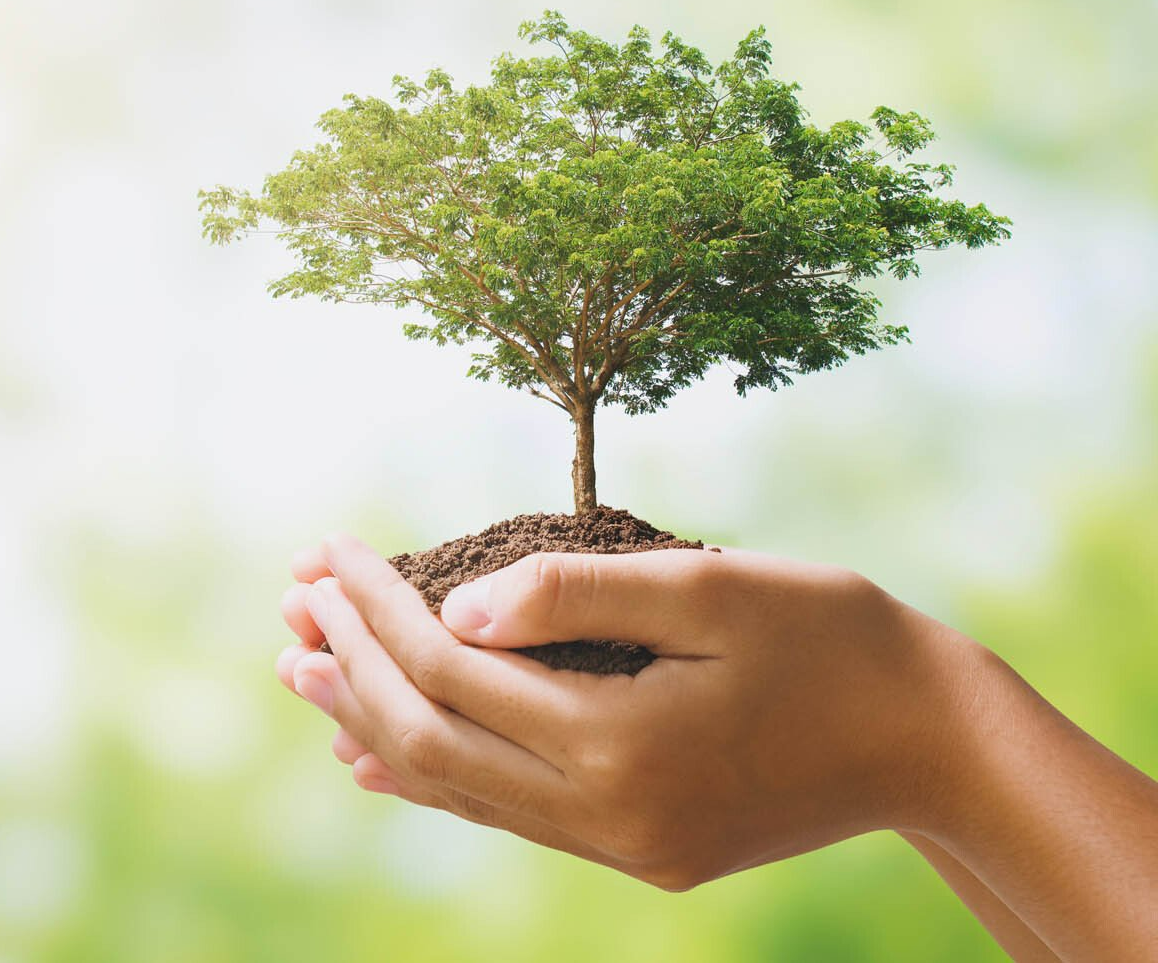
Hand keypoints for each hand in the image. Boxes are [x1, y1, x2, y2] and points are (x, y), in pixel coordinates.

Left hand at [277, 534, 970, 888]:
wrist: (925, 737)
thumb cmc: (829, 639)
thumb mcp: (709, 587)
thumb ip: (577, 593)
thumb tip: (457, 601)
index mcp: (622, 745)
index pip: (453, 669)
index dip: (378, 607)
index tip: (329, 551)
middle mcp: (608, 816)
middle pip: (433, 738)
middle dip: (352, 666)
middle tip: (290, 606)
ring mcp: (621, 845)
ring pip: (459, 786)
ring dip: (373, 721)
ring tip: (306, 671)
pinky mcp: (640, 846)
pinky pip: (507, 815)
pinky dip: (435, 775)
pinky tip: (378, 756)